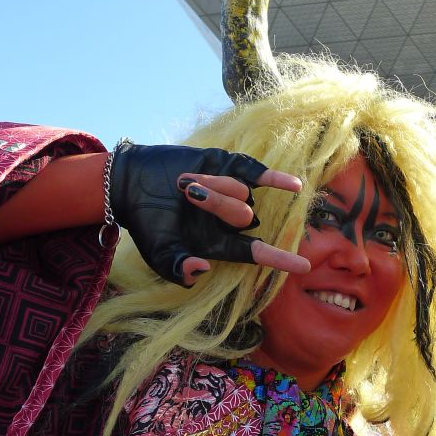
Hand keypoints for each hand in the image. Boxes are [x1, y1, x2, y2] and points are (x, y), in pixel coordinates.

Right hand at [108, 141, 310, 285]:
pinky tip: (296, 186)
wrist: (130, 184)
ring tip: (185, 183)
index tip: (305, 266)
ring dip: (215, 186)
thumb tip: (202, 270)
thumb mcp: (159, 254)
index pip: (257, 253)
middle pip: (245, 217)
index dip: (281, 259)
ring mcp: (231, 191)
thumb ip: (179, 269)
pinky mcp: (226, 166)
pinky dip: (275, 178)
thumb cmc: (146, 225)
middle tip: (187, 195)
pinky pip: (256, 173)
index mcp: (219, 243)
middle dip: (217, 205)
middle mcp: (230, 220)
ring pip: (243, 192)